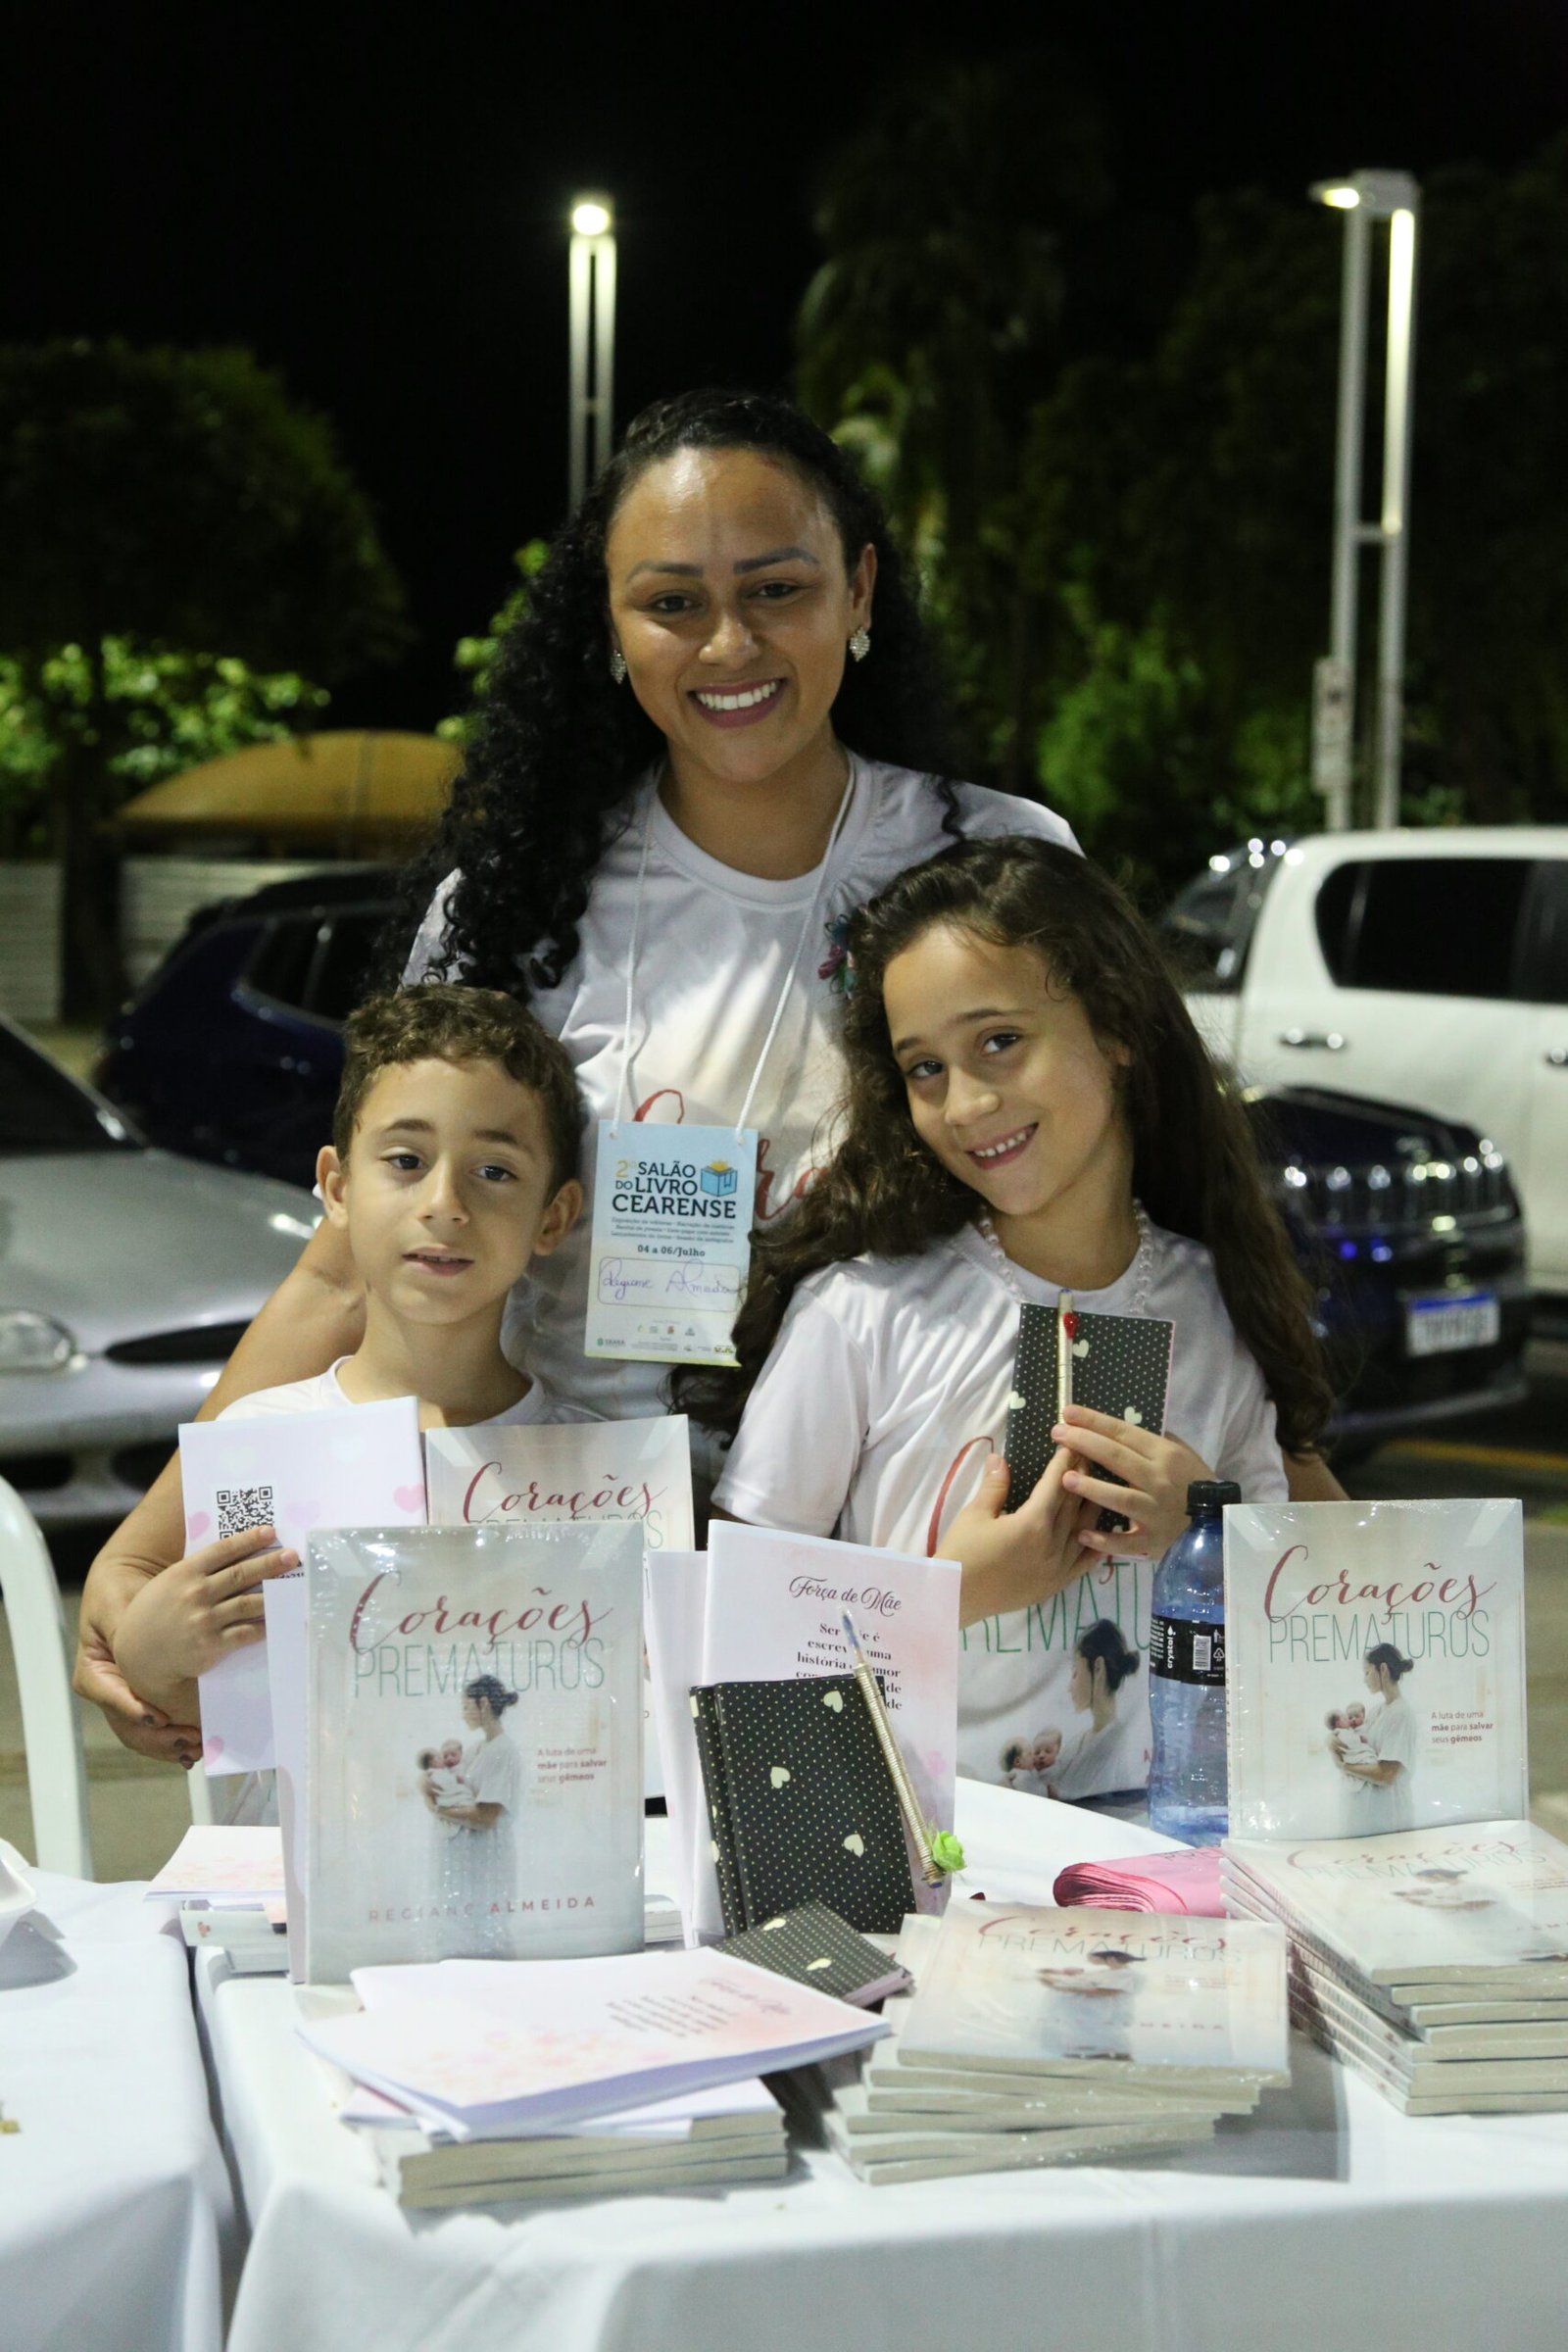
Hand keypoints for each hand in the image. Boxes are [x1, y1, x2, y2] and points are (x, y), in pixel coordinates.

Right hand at [74, 1603, 202, 1763]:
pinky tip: (196, 1746)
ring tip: (196, 1748)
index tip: (158, 1717)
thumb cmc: (120, 1593)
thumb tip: (140, 1657)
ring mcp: (127, 1699)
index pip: (109, 1697)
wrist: (132, 1585)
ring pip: (143, 1735)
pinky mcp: (148, 1700)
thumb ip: (126, 1632)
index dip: (133, 1710)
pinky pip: (159, 1729)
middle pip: (127, 1726)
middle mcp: (108, 1692)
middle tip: (188, 1740)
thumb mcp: (118, 1607)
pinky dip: (176, 1739)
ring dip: (170, 1746)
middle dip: (158, 1739)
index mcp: (93, 1671)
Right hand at [111, 1525, 298, 1718]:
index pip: (222, 1550)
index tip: (270, 1531)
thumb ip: (196, 1570)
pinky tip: (277, 1619)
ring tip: (293, 1585)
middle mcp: (195, 1593)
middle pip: (241, 1573)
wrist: (137, 1652)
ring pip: (248, 1603)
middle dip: (270, 1563)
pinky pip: (244, 1632)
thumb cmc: (157, 1612)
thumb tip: (236, 1555)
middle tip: (293, 1556)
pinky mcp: (210, 1644)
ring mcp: (204, 1619)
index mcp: (185, 1572)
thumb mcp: (169, 1583)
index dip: (248, 1539)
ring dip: (274, 1594)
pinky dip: (263, 1626)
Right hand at [938, 1448, 1098, 1627]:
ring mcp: (1058, 1567)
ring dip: (1091, 1505)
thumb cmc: (962, 1552)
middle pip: (1073, 1504)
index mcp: (1033, 1523)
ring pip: (1083, 1529)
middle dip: (1080, 1477)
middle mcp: (1053, 1544)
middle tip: (1087, 1454)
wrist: (955, 1598)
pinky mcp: (1056, 1584)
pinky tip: (1102, 1531)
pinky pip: (1085, 1562)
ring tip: (1098, 1486)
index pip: (1055, 1486)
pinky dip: (1095, 1543)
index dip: (1063, 1462)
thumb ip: (994, 1486)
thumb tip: (1000, 1458)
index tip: (1071, 1444)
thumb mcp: (974, 1514)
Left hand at [1052, 1406, 1213, 1560]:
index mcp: (1165, 1455)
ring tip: (1065, 1478)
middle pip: (1117, 1459)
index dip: (1094, 1421)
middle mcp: (1159, 1481)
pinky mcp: (1153, 1541)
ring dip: (1092, 1488)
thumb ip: (1155, 1441)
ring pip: (1121, 1498)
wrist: (1219, 1524)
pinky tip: (1082, 1533)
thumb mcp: (1183, 1454)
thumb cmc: (1195, 1483)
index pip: (1124, 1433)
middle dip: (1084, 1443)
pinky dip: (1104, 1539)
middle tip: (1056, 1434)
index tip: (1067, 1412)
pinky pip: (1126, 1541)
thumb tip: (1122, 1428)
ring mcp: (1156, 1513)